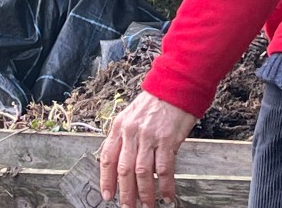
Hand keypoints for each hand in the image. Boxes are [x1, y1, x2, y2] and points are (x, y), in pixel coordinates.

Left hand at [99, 90, 196, 206]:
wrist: (175, 85)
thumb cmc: (156, 100)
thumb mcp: (132, 114)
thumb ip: (126, 136)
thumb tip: (123, 163)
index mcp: (120, 125)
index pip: (108, 157)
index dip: (106, 179)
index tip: (107, 195)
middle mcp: (132, 132)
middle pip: (124, 170)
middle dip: (126, 194)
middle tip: (128, 207)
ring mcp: (149, 136)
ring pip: (142, 173)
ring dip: (145, 194)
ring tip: (147, 205)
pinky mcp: (167, 139)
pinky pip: (164, 169)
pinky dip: (165, 185)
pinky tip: (167, 195)